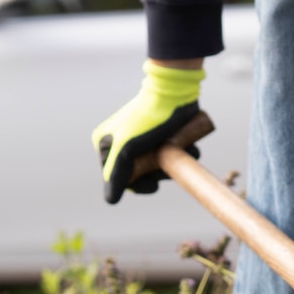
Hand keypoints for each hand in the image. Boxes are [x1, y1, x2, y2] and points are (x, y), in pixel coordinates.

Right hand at [91, 60, 203, 203]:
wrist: (173, 92)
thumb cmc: (147, 120)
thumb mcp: (127, 149)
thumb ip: (117, 175)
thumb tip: (111, 201)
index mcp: (106, 144)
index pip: (120, 178)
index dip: (138, 185)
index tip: (154, 185)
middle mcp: (121, 142)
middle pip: (140, 173)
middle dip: (158, 174)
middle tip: (168, 168)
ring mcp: (142, 138)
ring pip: (157, 165)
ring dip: (172, 165)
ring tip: (181, 154)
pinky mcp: (160, 134)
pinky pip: (168, 153)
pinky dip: (179, 155)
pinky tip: (187, 148)